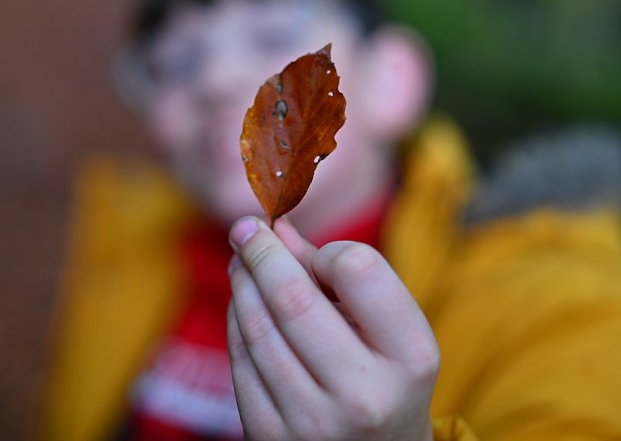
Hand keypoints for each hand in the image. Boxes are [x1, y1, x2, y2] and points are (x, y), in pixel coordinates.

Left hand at [226, 216, 438, 440]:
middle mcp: (364, 395)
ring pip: (257, 326)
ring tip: (241, 260)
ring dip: (241, 281)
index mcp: (410, 357)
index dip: (329, 249)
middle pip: (292, 298)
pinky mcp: (270, 438)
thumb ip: (334, 275)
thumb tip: (274, 227)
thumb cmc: (386, 378)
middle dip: (260, 251)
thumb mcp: (386, 330)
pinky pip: (240, 360)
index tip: (318, 251)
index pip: (357, 269)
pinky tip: (242, 303)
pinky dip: (236, 320)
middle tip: (244, 226)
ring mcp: (313, 422)